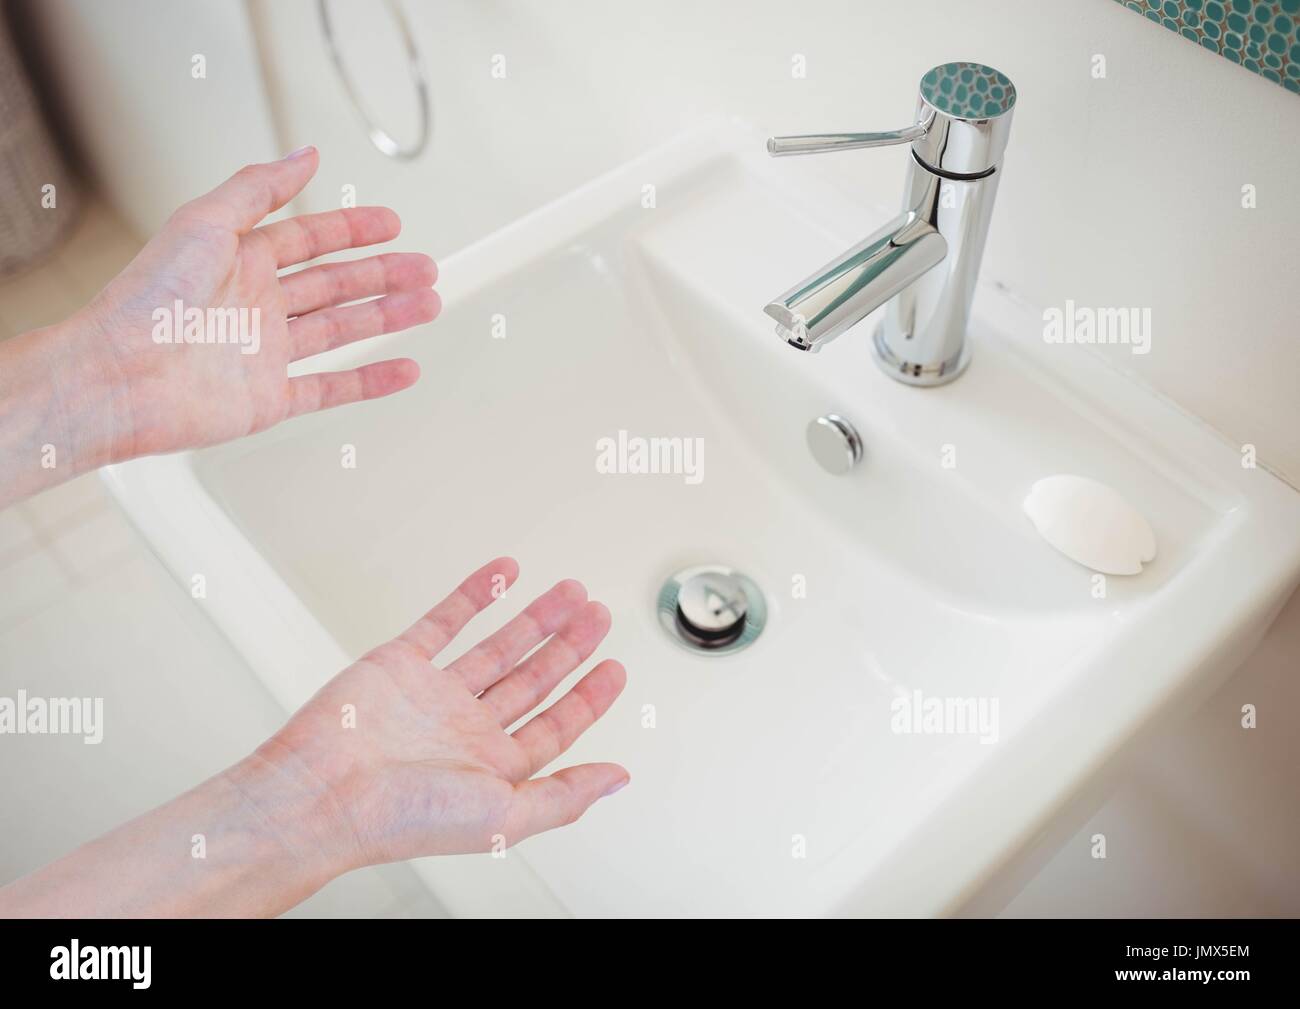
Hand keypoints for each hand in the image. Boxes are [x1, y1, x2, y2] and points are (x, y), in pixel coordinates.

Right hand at [0, 557, 627, 916]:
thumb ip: (566, 795)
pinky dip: (475, 594)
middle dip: (569, 646)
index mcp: (492, 767)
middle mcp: (465, 730)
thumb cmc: (402, 819)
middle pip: (533, 679)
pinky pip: (445, 620)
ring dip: (535, 617)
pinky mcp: (400, 663)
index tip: (615, 668)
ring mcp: (434, 694)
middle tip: (599, 614)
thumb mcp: (506, 816)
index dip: (589, 696)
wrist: (321, 794)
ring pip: (498, 645)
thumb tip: (619, 779)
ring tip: (569, 592)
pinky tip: (504, 573)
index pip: (555, 725)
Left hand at [83, 145, 437, 458]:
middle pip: (334, 284)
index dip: (352, 229)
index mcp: (238, 261)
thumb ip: (260, 189)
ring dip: (386, 318)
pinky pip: (331, 388)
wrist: (120, 377)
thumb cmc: (148, 299)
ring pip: (341, 331)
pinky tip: (403, 369)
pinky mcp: (269, 399)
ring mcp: (264, 353)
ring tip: (427, 306)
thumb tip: (305, 155)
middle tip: (425, 268)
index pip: (309, 239)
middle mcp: (254, 305)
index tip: (390, 224)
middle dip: (383, 275)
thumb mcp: (206, 222)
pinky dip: (371, 381)